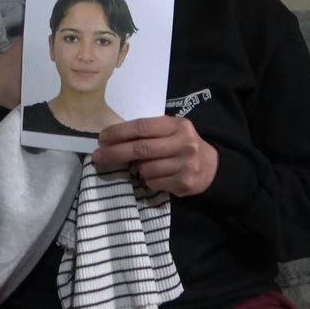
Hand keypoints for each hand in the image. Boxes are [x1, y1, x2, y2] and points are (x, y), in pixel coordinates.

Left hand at [92, 116, 217, 195]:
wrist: (212, 167)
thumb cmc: (182, 145)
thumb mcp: (172, 130)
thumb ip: (149, 132)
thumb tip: (114, 139)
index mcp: (177, 125)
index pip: (142, 127)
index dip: (119, 133)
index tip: (102, 138)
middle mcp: (183, 143)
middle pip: (140, 149)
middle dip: (115, 153)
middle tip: (97, 156)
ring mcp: (185, 164)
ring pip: (145, 169)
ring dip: (136, 169)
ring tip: (141, 166)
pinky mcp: (184, 183)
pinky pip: (153, 182)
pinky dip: (148, 179)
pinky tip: (155, 175)